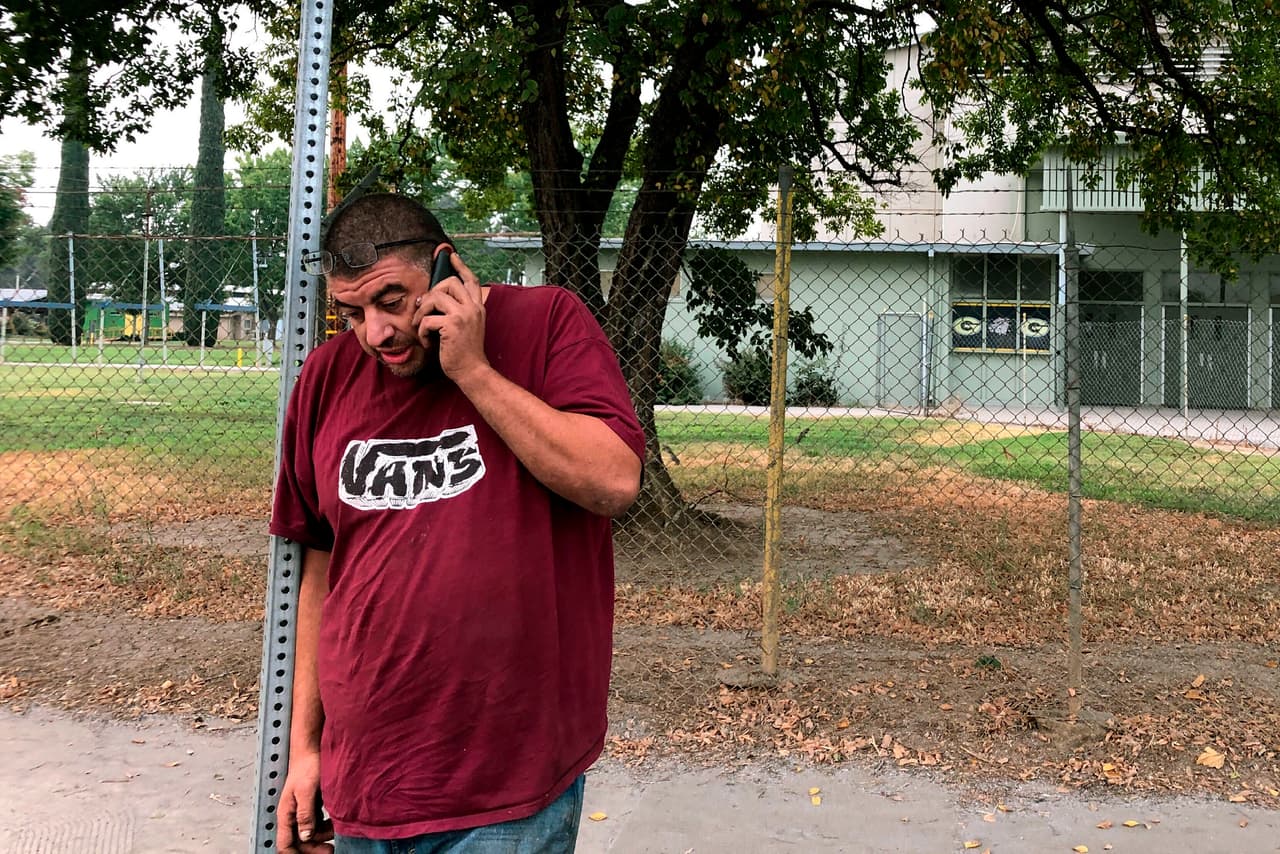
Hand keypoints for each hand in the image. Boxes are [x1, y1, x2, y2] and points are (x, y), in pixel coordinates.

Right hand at [276, 750, 334, 852]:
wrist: (314, 748)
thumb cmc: (307, 765)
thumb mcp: (306, 791)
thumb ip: (305, 814)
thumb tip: (305, 836)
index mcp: (286, 813)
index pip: (285, 843)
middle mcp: (293, 815)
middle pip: (299, 842)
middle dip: (313, 848)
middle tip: (331, 850)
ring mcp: (303, 811)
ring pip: (310, 834)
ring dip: (323, 837)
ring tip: (337, 831)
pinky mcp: (313, 806)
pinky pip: (318, 824)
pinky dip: (327, 827)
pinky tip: (337, 823)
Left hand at [412, 251, 489, 382]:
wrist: (472, 371)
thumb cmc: (465, 352)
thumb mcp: (467, 326)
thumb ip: (457, 311)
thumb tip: (431, 298)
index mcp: (478, 307)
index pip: (471, 280)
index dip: (461, 266)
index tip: (451, 256)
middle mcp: (473, 308)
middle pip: (449, 282)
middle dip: (432, 292)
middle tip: (425, 309)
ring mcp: (463, 315)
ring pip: (435, 297)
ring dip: (421, 312)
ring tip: (420, 326)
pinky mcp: (452, 326)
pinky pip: (427, 319)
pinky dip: (421, 331)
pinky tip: (426, 342)